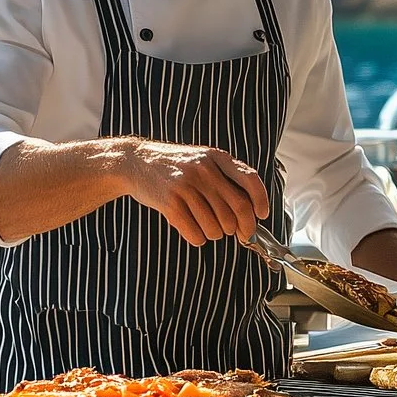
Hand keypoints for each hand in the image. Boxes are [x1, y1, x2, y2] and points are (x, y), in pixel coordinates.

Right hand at [112, 139, 269, 245]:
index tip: (261, 216)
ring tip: (208, 228)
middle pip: (238, 210)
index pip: (251, 181)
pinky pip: (196, 234)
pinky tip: (193, 231)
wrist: (135, 162)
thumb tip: (250, 210)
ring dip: (217, 234)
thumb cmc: (173, 166)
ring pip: (217, 226)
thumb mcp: (202, 159)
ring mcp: (186, 186)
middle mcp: (204, 170)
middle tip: (238, 233)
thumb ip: (225, 177)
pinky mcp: (170, 203)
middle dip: (242, 228)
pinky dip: (198, 239)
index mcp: (216, 157)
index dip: (261, 202)